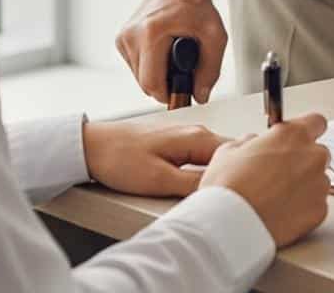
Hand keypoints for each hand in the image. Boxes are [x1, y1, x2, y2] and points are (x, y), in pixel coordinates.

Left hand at [83, 117, 225, 196]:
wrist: (93, 147)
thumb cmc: (120, 158)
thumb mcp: (158, 178)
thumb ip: (192, 183)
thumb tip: (220, 188)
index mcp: (196, 137)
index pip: (235, 153)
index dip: (240, 174)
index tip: (238, 193)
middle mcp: (196, 133)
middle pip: (227, 156)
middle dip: (231, 175)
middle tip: (226, 199)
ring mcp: (186, 139)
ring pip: (214, 159)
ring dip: (217, 176)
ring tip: (211, 195)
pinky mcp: (177, 147)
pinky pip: (201, 160)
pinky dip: (204, 173)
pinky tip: (197, 187)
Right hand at [116, 0, 228, 103]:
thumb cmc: (195, 6)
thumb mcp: (214, 34)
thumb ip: (211, 68)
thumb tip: (200, 96)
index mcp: (151, 31)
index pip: (151, 82)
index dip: (169, 92)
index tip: (183, 89)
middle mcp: (132, 34)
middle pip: (144, 83)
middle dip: (164, 84)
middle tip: (182, 70)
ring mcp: (123, 37)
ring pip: (139, 77)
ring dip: (157, 74)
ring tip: (173, 56)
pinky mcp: (121, 39)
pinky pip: (135, 67)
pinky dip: (150, 65)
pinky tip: (162, 51)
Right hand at [199, 114, 330, 247]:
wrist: (230, 227)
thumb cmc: (229, 188)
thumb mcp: (229, 150)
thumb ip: (251, 141)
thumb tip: (254, 145)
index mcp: (293, 135)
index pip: (316, 122)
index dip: (305, 131)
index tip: (296, 140)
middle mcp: (312, 157)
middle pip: (317, 154)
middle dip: (303, 161)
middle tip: (278, 175)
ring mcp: (318, 185)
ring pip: (317, 181)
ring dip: (304, 186)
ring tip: (276, 198)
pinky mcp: (319, 212)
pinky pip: (316, 205)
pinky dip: (303, 209)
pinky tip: (281, 213)